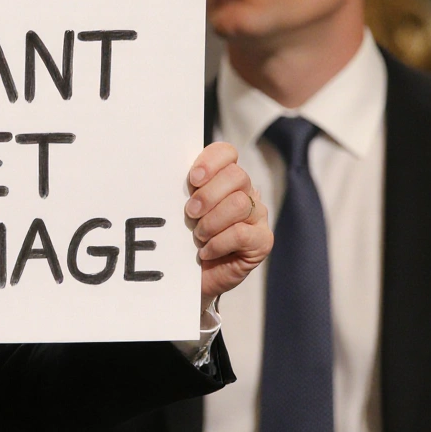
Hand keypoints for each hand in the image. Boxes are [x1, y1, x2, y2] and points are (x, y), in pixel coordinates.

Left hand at [185, 142, 271, 312]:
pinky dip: (218, 243)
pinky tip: (206, 252)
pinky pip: (241, 233)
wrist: (191, 278)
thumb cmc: (184, 240)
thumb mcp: (179, 211)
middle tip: (190, 213)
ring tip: (198, 236)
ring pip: (240, 204)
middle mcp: (246, 193)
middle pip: (237, 176)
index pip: (227, 153)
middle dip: (208, 195)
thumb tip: (168, 175)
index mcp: (225, 179)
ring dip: (211, 222)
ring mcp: (258, 216)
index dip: (210, 162)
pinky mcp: (262, 241)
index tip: (192, 179)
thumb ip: (183, 191)